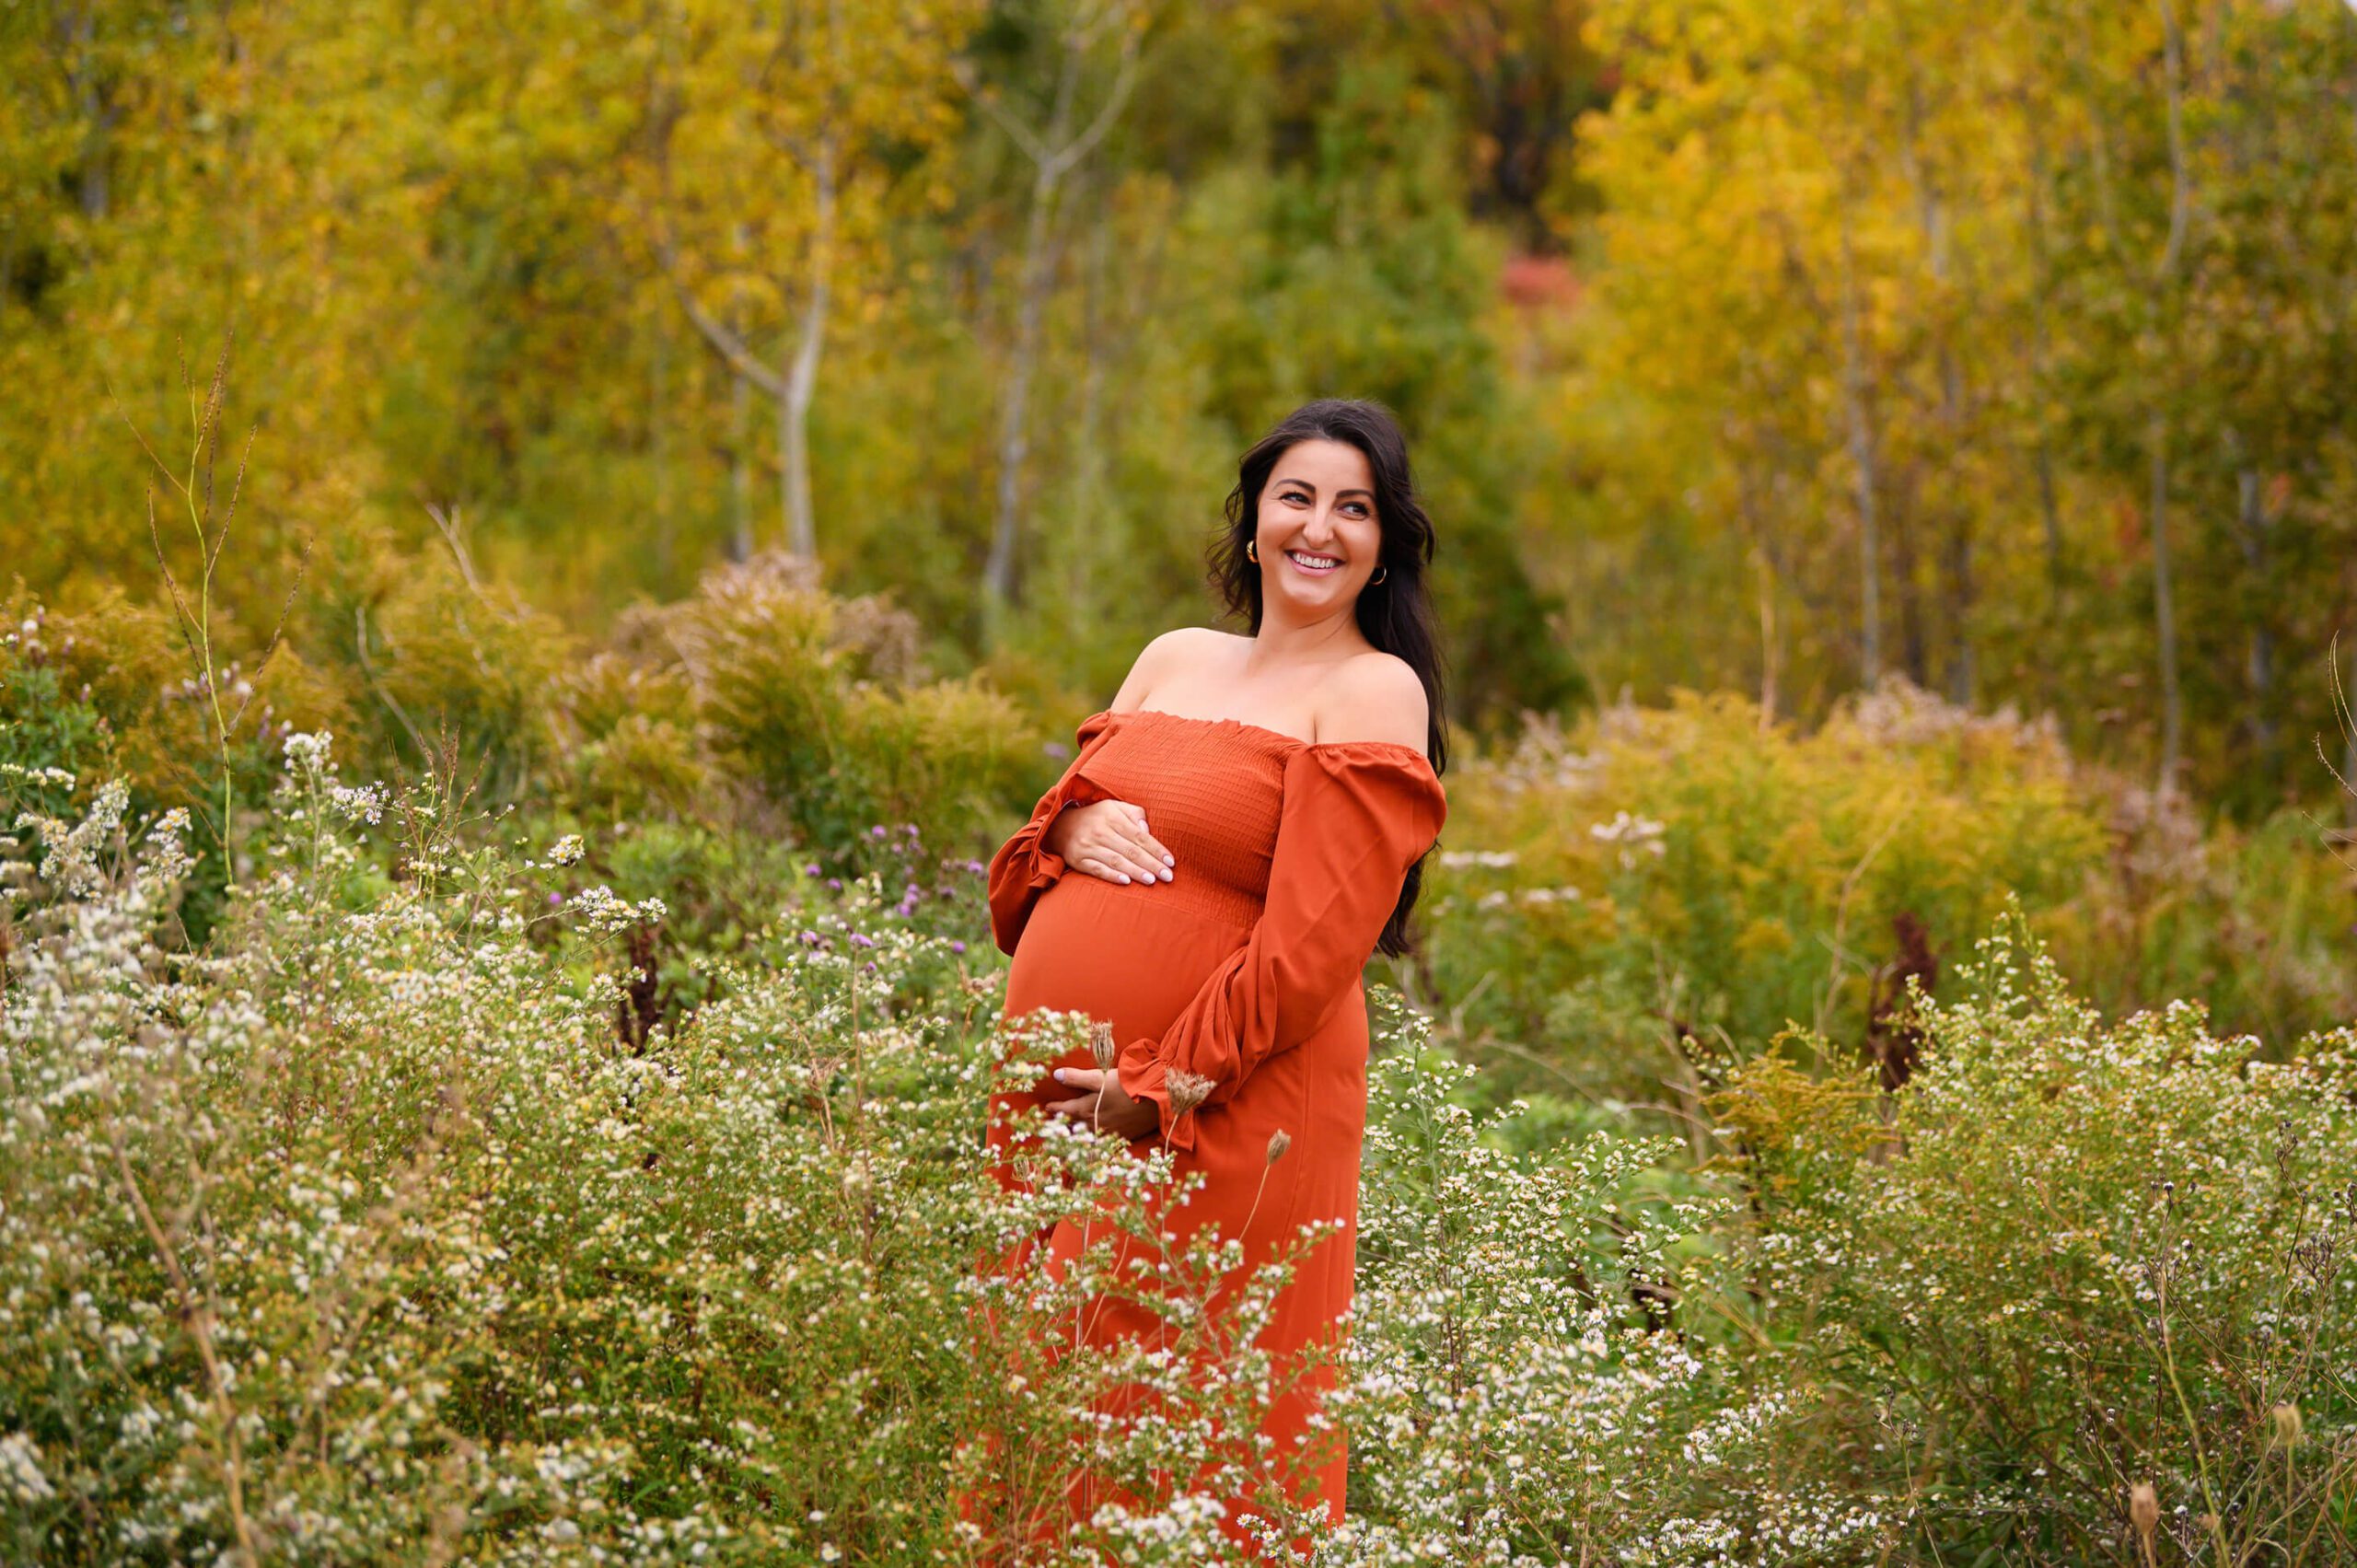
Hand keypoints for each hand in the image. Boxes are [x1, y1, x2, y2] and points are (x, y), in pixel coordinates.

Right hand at [1044, 799, 1174, 886]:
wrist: (1059, 825)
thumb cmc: (1097, 817)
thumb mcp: (1115, 807)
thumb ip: (1135, 813)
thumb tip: (1148, 830)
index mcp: (1113, 818)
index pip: (1140, 836)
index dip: (1157, 849)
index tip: (1171, 862)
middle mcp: (1101, 832)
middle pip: (1131, 850)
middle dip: (1151, 864)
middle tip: (1168, 876)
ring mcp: (1088, 847)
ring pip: (1116, 860)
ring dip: (1135, 871)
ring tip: (1152, 881)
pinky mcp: (1078, 860)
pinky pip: (1097, 869)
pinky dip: (1111, 875)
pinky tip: (1126, 882)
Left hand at [1045, 1066, 1161, 1139]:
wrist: (1156, 1099)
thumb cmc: (1127, 1085)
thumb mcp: (1099, 1077)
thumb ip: (1076, 1077)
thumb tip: (1056, 1075)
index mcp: (1086, 1109)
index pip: (1065, 1110)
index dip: (1055, 1107)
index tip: (1047, 1107)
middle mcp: (1095, 1124)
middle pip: (1075, 1126)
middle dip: (1065, 1123)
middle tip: (1056, 1123)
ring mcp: (1109, 1133)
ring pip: (1089, 1136)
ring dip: (1079, 1133)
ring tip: (1073, 1132)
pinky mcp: (1123, 1137)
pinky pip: (1104, 1142)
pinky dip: (1096, 1142)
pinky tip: (1097, 1141)